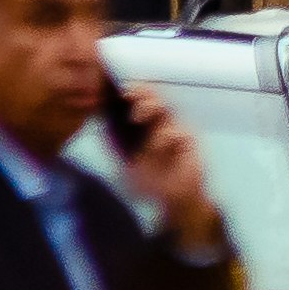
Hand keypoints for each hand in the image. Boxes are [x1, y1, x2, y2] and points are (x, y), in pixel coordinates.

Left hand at [104, 83, 218, 254]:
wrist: (173, 202)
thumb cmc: (150, 183)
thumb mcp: (124, 165)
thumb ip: (113, 147)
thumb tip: (98, 126)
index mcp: (145, 128)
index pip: (138, 103)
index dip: (129, 92)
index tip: (114, 86)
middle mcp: (161, 125)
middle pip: (154, 99)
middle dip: (141, 92)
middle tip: (127, 92)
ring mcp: (176, 131)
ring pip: (167, 109)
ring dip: (151, 106)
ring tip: (137, 115)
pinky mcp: (190, 142)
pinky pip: (178, 132)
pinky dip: (165, 137)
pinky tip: (157, 147)